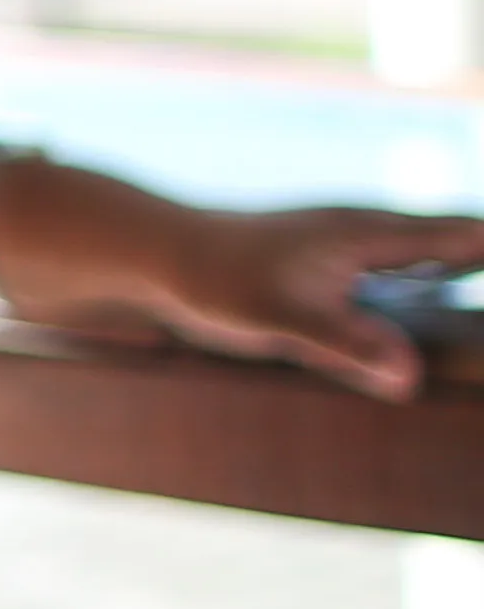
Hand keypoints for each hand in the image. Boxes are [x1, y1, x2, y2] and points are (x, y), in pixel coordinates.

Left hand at [28, 188, 483, 400]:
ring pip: (426, 252)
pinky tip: (430, 308)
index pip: (465, 239)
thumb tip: (408, 376)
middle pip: (454, 241)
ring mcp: (348, 245)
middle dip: (483, 260)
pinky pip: (395, 268)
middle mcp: (367, 232)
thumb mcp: (282, 319)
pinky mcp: (329, 264)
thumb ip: (345, 344)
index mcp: (370, 235)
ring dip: (461, 267)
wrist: (157, 254)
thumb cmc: (218, 280)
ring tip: (476, 297)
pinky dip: (425, 281)